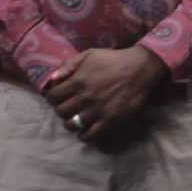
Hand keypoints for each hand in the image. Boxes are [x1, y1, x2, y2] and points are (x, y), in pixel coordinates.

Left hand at [42, 45, 168, 144]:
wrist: (139, 69)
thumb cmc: (113, 60)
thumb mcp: (89, 54)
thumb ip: (69, 65)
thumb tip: (53, 79)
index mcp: (77, 81)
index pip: (53, 96)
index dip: (52, 97)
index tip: (57, 97)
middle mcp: (84, 97)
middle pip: (60, 112)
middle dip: (60, 110)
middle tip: (67, 108)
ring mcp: (96, 111)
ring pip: (72, 125)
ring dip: (70, 123)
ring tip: (75, 120)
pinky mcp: (109, 120)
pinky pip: (90, 135)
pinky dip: (84, 136)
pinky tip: (84, 132)